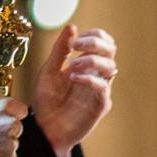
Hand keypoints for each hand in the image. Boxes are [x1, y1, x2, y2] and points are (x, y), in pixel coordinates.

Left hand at [32, 25, 114, 156]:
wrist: (45, 130)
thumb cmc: (48, 100)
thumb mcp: (49, 71)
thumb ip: (60, 50)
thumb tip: (73, 26)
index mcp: (87, 64)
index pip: (103, 42)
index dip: (94, 36)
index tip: (75, 40)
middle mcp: (97, 75)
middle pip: (111, 50)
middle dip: (95, 43)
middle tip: (76, 46)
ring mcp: (100, 90)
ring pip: (110, 67)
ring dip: (91, 60)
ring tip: (72, 66)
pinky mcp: (100, 105)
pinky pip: (103, 87)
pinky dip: (89, 79)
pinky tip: (73, 78)